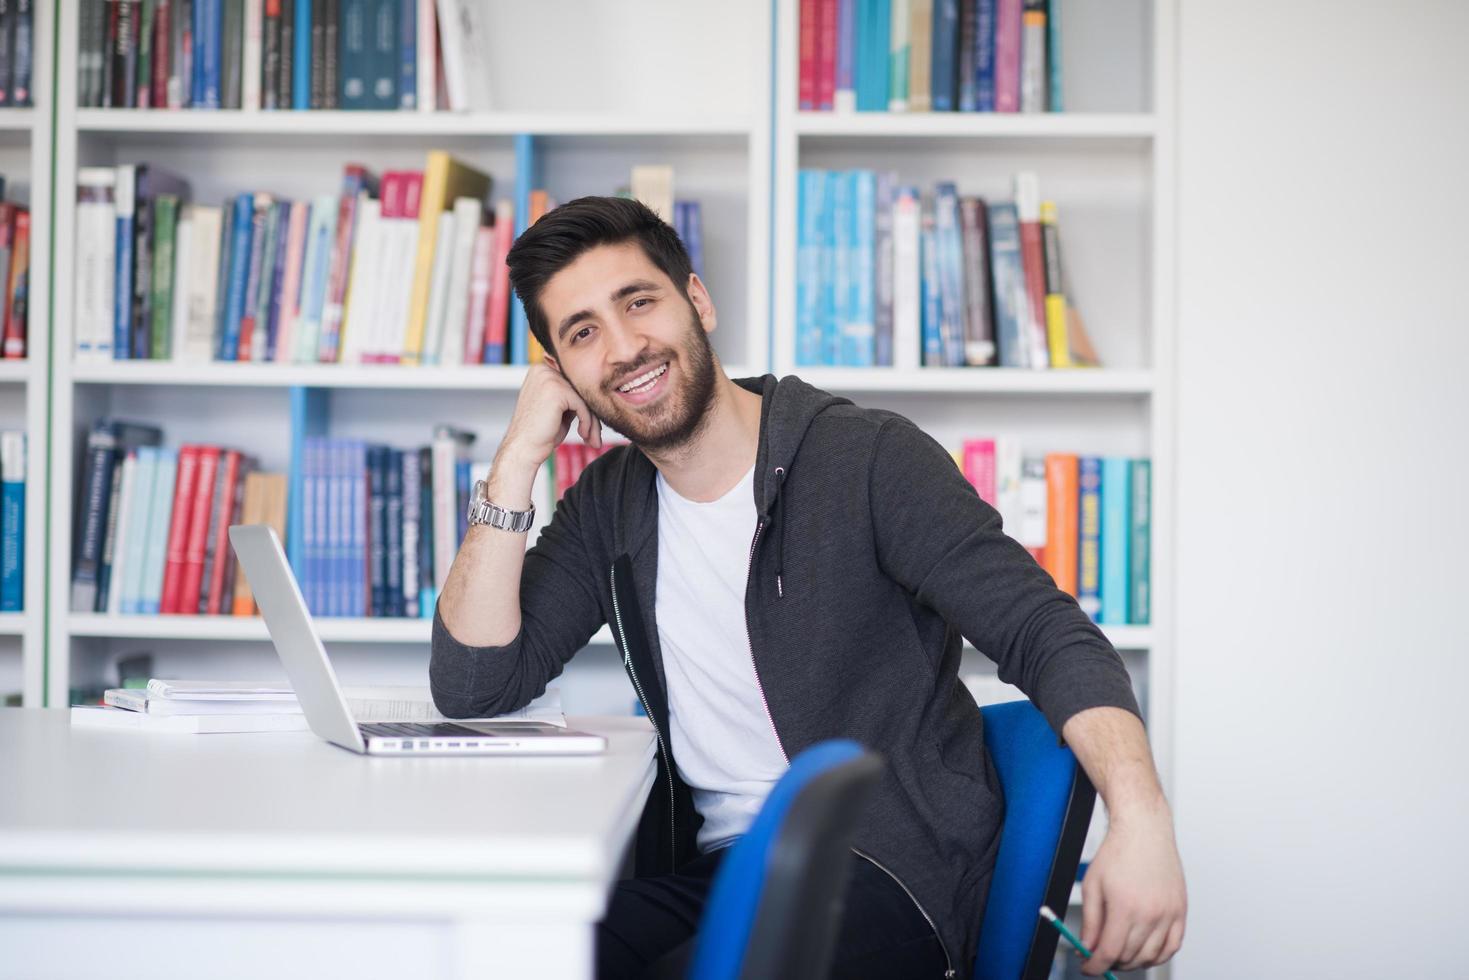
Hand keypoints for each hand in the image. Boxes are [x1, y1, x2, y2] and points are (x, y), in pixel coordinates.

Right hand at [499, 363, 602, 471]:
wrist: (522, 449)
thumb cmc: (539, 434)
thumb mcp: (557, 409)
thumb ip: (572, 397)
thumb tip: (595, 394)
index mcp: (541, 370)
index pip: (574, 385)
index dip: (585, 406)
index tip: (591, 426)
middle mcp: (543, 370)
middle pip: (580, 390)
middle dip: (591, 415)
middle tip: (595, 437)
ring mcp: (549, 378)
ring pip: (584, 398)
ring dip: (592, 421)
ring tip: (592, 439)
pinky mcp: (556, 391)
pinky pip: (582, 405)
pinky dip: (587, 422)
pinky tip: (582, 434)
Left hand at [1077, 802, 1186, 975]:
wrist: (1144, 831)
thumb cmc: (1116, 853)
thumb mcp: (1092, 886)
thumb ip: (1090, 922)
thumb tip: (1087, 949)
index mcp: (1125, 907)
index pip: (1109, 952)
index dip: (1094, 966)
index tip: (1087, 968)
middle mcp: (1150, 914)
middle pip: (1129, 956)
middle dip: (1110, 962)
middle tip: (1099, 956)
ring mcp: (1169, 914)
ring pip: (1151, 956)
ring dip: (1132, 961)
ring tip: (1119, 953)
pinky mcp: (1180, 911)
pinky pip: (1172, 947)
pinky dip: (1158, 956)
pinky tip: (1145, 953)